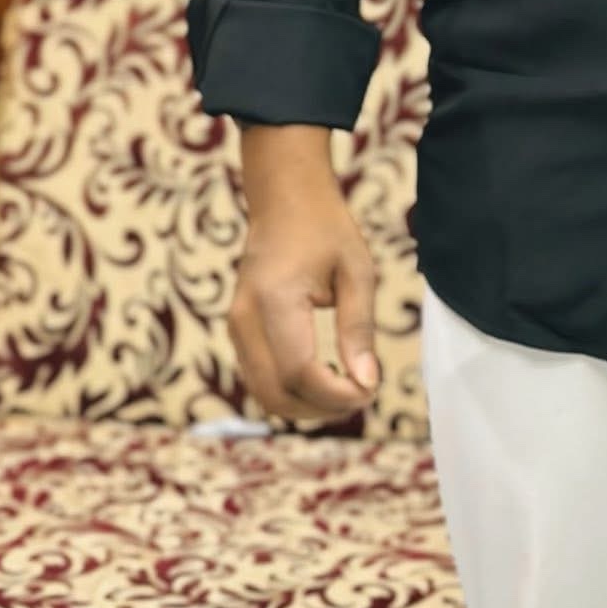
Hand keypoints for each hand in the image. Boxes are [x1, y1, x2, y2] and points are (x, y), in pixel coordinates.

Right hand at [228, 179, 380, 424]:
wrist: (285, 198)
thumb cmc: (326, 228)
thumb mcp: (357, 270)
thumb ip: (359, 329)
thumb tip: (366, 383)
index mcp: (274, 300)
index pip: (299, 372)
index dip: (335, 394)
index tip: (371, 390)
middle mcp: (245, 319)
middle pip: (276, 393)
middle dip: (321, 408)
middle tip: (363, 396)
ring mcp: (235, 327)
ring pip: (264, 393)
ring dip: (305, 406)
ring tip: (347, 390)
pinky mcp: (238, 332)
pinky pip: (260, 378)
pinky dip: (290, 391)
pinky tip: (325, 381)